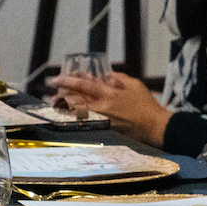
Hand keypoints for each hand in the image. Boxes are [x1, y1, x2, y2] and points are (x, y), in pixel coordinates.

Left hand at [47, 72, 169, 146]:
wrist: (155, 126)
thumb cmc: (147, 106)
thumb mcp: (135, 85)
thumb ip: (119, 78)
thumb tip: (107, 76)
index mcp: (110, 93)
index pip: (83, 85)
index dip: (68, 81)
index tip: (56, 79)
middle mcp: (103, 107)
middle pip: (76, 100)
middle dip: (61, 96)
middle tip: (51, 93)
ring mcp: (103, 120)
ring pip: (78, 113)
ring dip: (65, 108)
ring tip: (54, 104)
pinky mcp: (105, 130)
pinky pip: (86, 123)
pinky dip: (75, 119)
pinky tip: (68, 117)